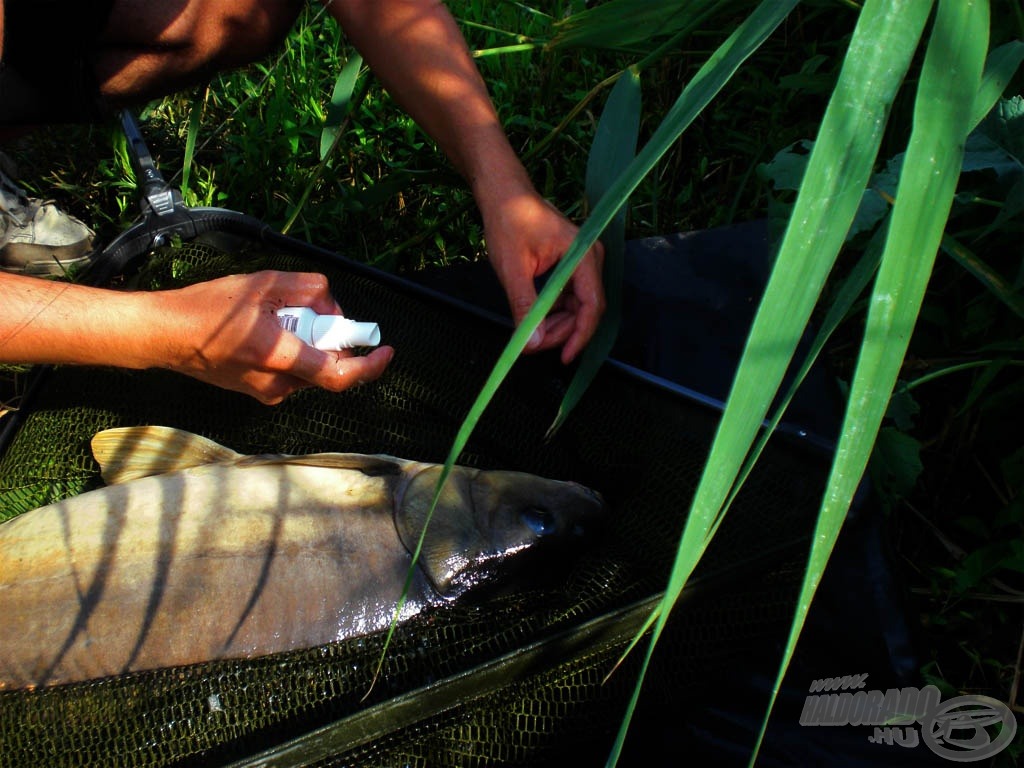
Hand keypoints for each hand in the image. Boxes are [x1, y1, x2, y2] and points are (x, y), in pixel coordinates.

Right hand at [151, 271, 393, 404]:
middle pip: (326, 367)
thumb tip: (332, 305)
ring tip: (281, 317)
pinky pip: (291, 373)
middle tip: (316, 311)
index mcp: (279, 357)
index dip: (370, 366)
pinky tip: (269, 331)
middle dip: (332, 339)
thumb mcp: (262, 283)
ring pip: (309, 370)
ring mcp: (266, 393)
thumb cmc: (207, 308)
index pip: (339, 375)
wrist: (164, 335)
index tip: (386, 350)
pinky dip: (293, 352)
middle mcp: (276, 385)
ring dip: (310, 344)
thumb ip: (307, 289)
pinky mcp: (256, 393)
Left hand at [482, 192, 605, 363]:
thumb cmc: (508, 220)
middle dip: (562, 332)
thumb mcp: (512, 267)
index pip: (592, 305)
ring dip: (557, 324)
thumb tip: (533, 343)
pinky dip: (554, 311)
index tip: (564, 357)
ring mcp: (583, 262)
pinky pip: (570, 297)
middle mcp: (591, 259)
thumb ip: (524, 306)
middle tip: (533, 345)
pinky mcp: (573, 265)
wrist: (504, 193)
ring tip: (530, 333)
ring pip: (578, 306)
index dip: (579, 336)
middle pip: (587, 309)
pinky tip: (535, 317)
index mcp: (583, 255)